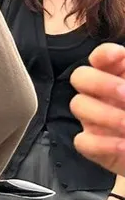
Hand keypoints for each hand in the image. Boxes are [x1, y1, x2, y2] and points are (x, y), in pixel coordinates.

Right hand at [70, 44, 124, 176]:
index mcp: (119, 76)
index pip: (100, 57)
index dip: (105, 54)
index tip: (120, 56)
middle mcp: (102, 94)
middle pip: (80, 76)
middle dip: (102, 83)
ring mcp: (94, 119)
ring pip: (78, 106)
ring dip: (107, 115)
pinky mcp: (93, 145)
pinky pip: (83, 141)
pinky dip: (104, 144)